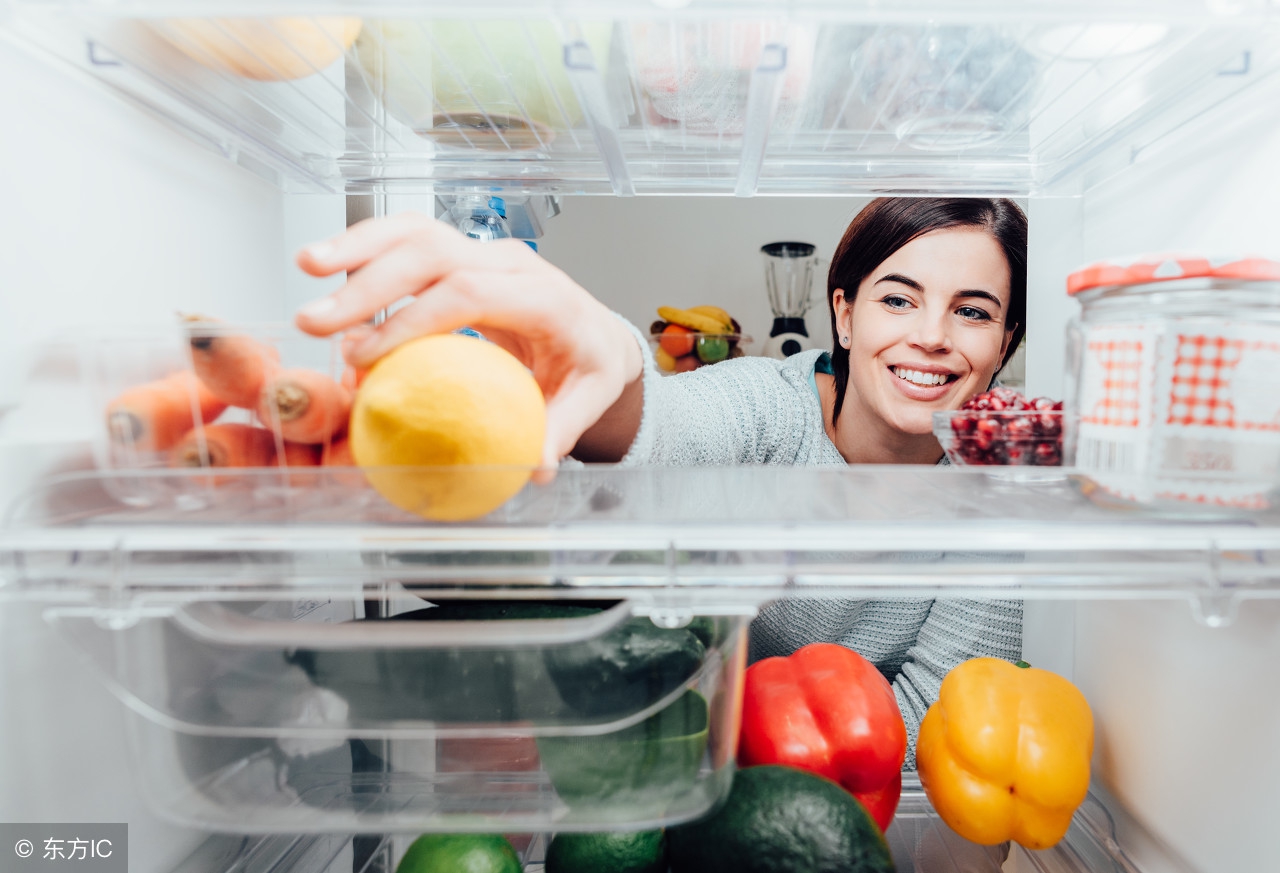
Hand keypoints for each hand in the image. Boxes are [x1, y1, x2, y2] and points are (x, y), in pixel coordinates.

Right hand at [295, 212, 643, 471]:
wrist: (595, 332)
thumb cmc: (587, 365)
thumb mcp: (588, 399)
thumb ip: (560, 429)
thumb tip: (534, 467)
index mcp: (545, 296)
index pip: (470, 293)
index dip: (413, 320)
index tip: (367, 356)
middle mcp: (512, 263)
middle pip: (434, 253)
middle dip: (369, 283)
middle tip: (317, 322)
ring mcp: (484, 252)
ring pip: (416, 231)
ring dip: (357, 246)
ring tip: (306, 266)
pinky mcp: (461, 253)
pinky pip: (409, 238)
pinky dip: (365, 246)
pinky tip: (324, 263)